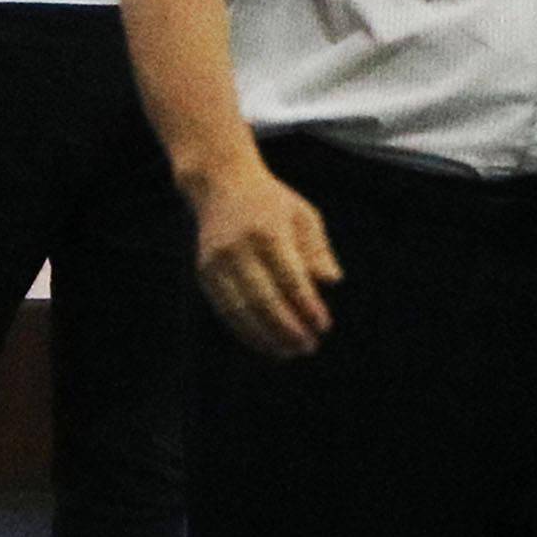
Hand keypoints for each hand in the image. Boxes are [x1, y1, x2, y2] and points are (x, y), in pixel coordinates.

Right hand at [185, 160, 342, 359]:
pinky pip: (224, 310)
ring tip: (289, 352)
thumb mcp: (303, 215)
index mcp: (268, 232)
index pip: (291, 279)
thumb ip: (317, 249)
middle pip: (265, 300)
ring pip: (241, 310)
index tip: (324, 325)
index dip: (308, 307)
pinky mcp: (205, 272)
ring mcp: (217, 262)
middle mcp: (239, 249)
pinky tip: (264, 342)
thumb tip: (330, 282)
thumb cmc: (271, 202)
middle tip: (309, 346)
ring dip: (266, 336)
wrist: (219, 184)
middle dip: (288, 329)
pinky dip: (245, 331)